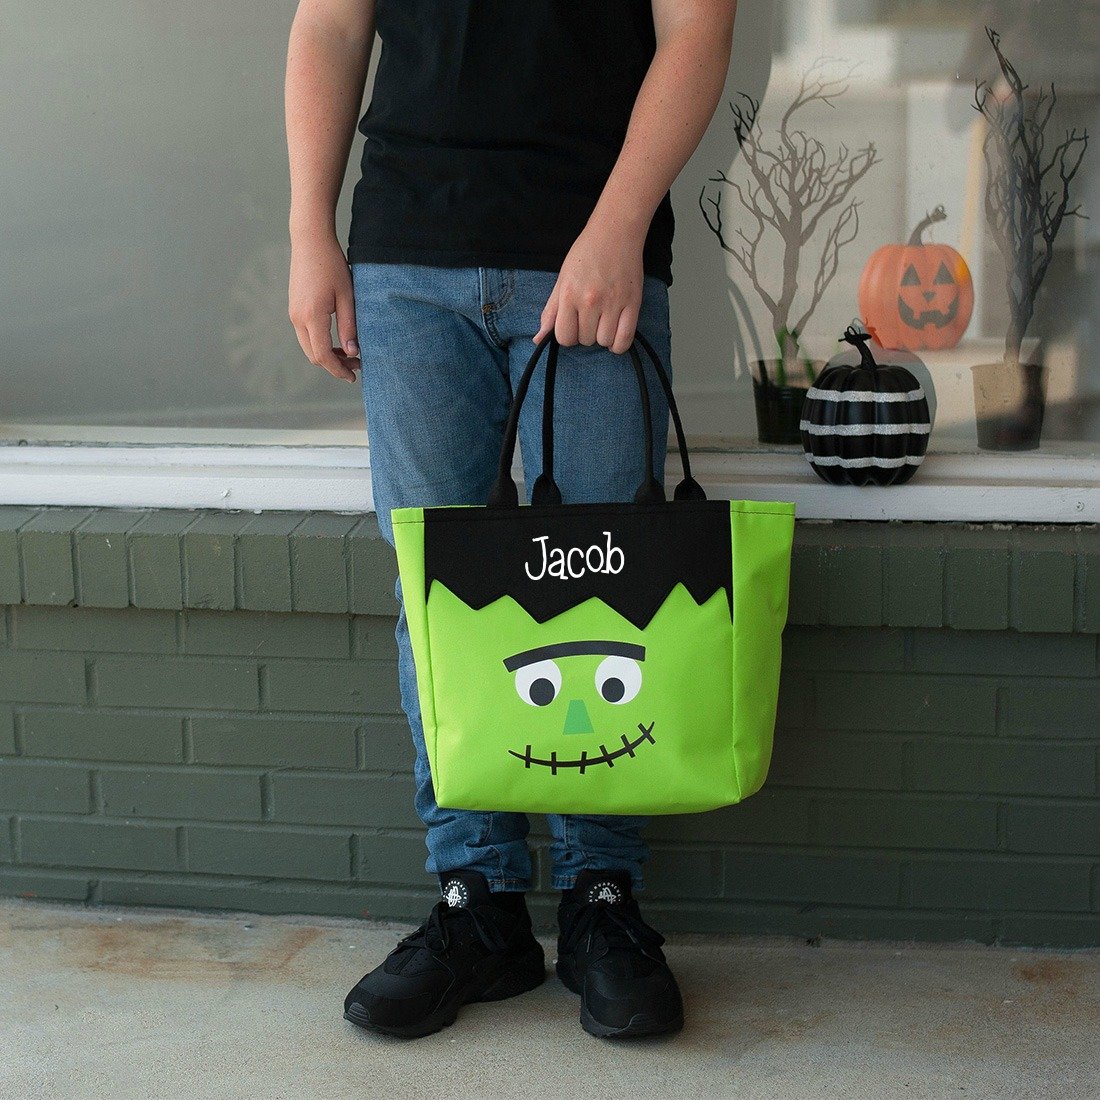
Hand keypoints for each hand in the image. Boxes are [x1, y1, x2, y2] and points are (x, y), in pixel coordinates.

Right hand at [288, 231, 359, 382]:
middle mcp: (297, 318)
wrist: (310, 241)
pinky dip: (320, 343)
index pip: (323, 356)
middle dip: (334, 365)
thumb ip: (349, 326)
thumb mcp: (348, 297)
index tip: (354, 376)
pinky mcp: (294, 308)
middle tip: (357, 365)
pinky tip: (337, 340)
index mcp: (312, 316)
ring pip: (309, 347)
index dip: (338, 370)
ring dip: (327, 355)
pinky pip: (306, 335)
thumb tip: (352, 353)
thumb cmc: (332, 265)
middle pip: (314, 356)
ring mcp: (293, 313)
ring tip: (350, 353)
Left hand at [534, 223, 644, 354]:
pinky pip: (625, 340)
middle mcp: (590, 301)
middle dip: (585, 333)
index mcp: (570, 295)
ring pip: (604, 342)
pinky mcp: (633, 303)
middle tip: (590, 316)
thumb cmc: (586, 253)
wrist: (615, 232)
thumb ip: (551, 312)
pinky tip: (615, 332)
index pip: (564, 337)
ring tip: (603, 321)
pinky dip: (618, 344)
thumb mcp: (562, 280)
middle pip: (585, 340)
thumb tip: (538, 339)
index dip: (567, 335)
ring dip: (603, 337)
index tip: (573, 325)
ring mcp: (613, 303)